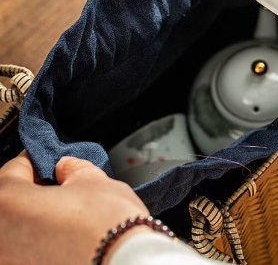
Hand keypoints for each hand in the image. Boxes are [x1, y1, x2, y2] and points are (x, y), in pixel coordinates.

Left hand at [0, 151, 149, 264]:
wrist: (128, 264)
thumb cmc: (108, 226)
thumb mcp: (93, 180)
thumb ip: (72, 168)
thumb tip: (65, 168)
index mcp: (8, 203)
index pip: (13, 170)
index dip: (36, 161)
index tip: (49, 160)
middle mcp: (0, 238)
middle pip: (12, 202)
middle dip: (35, 190)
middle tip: (61, 184)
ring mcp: (11, 261)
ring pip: (18, 229)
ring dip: (38, 217)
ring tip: (67, 212)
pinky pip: (27, 252)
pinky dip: (43, 240)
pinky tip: (67, 236)